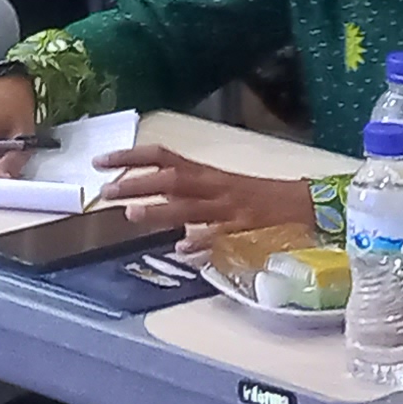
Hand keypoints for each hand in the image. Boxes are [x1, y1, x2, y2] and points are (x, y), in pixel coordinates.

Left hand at [86, 143, 318, 241]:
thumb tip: (145, 198)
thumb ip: (184, 192)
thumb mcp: (216, 188)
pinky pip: (219, 234)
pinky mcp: (245, 227)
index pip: (162, 156)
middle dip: (137, 182)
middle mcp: (213, 184)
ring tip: (132, 214)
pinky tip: (182, 247)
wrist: (303, 204)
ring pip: (190, 204)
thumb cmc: (255, 197)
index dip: (130, 156)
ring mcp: (229, 206)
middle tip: (106, 191)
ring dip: (160, 209)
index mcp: (205, 172)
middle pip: (171, 177)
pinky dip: (201, 239)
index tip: (100, 162)